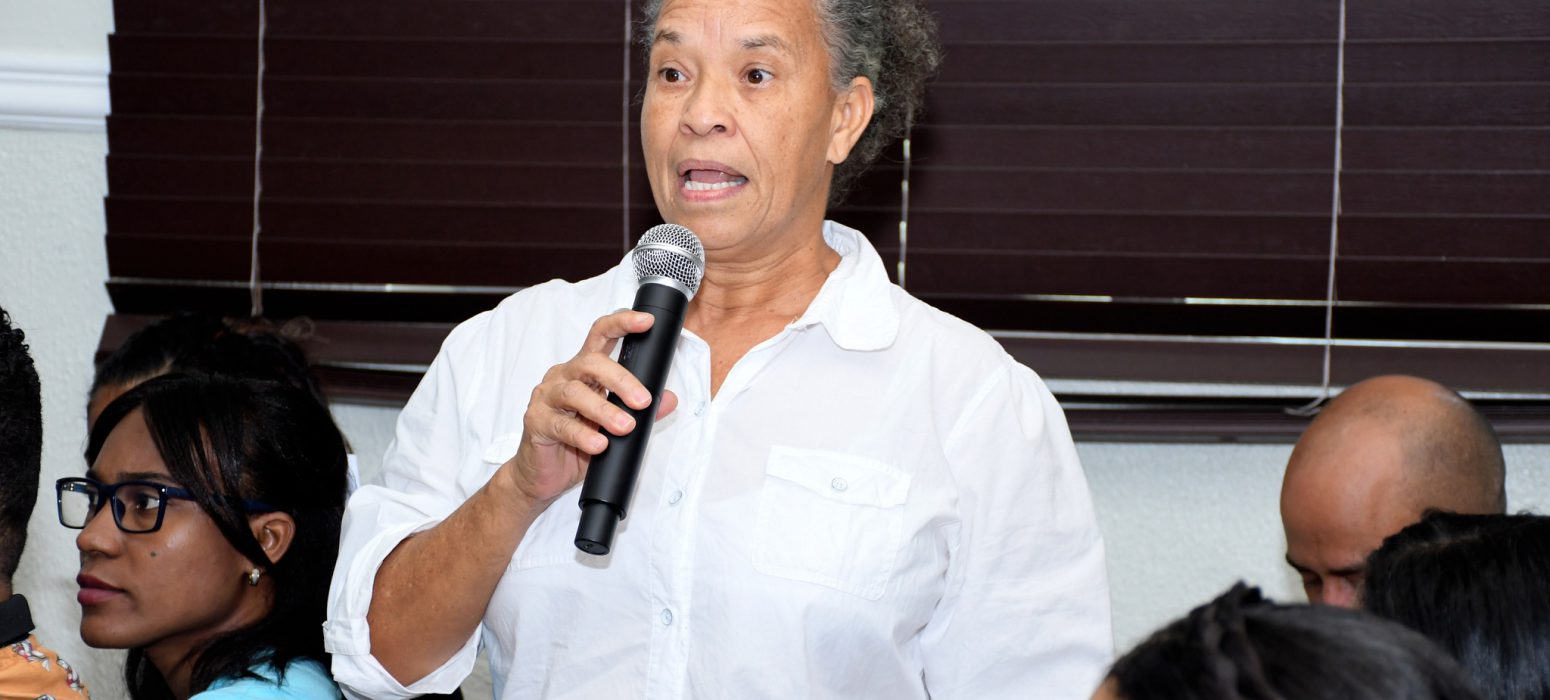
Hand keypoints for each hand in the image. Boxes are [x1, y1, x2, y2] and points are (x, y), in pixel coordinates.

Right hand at [502, 310, 678, 505]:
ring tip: (625, 427)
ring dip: (604, 410)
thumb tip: (669, 399)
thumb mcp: (614, 427)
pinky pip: (560, 424)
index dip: (622, 323)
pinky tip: (599, 444)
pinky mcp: (535, 421)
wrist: (542, 476)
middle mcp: (563, 376)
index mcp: (583, 370)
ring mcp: (546, 397)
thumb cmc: (576, 445)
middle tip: (643, 401)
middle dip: (621, 380)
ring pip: (574, 392)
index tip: (646, 322)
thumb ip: (640, 411)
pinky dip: (583, 434)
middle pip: (591, 362)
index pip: (600, 336)